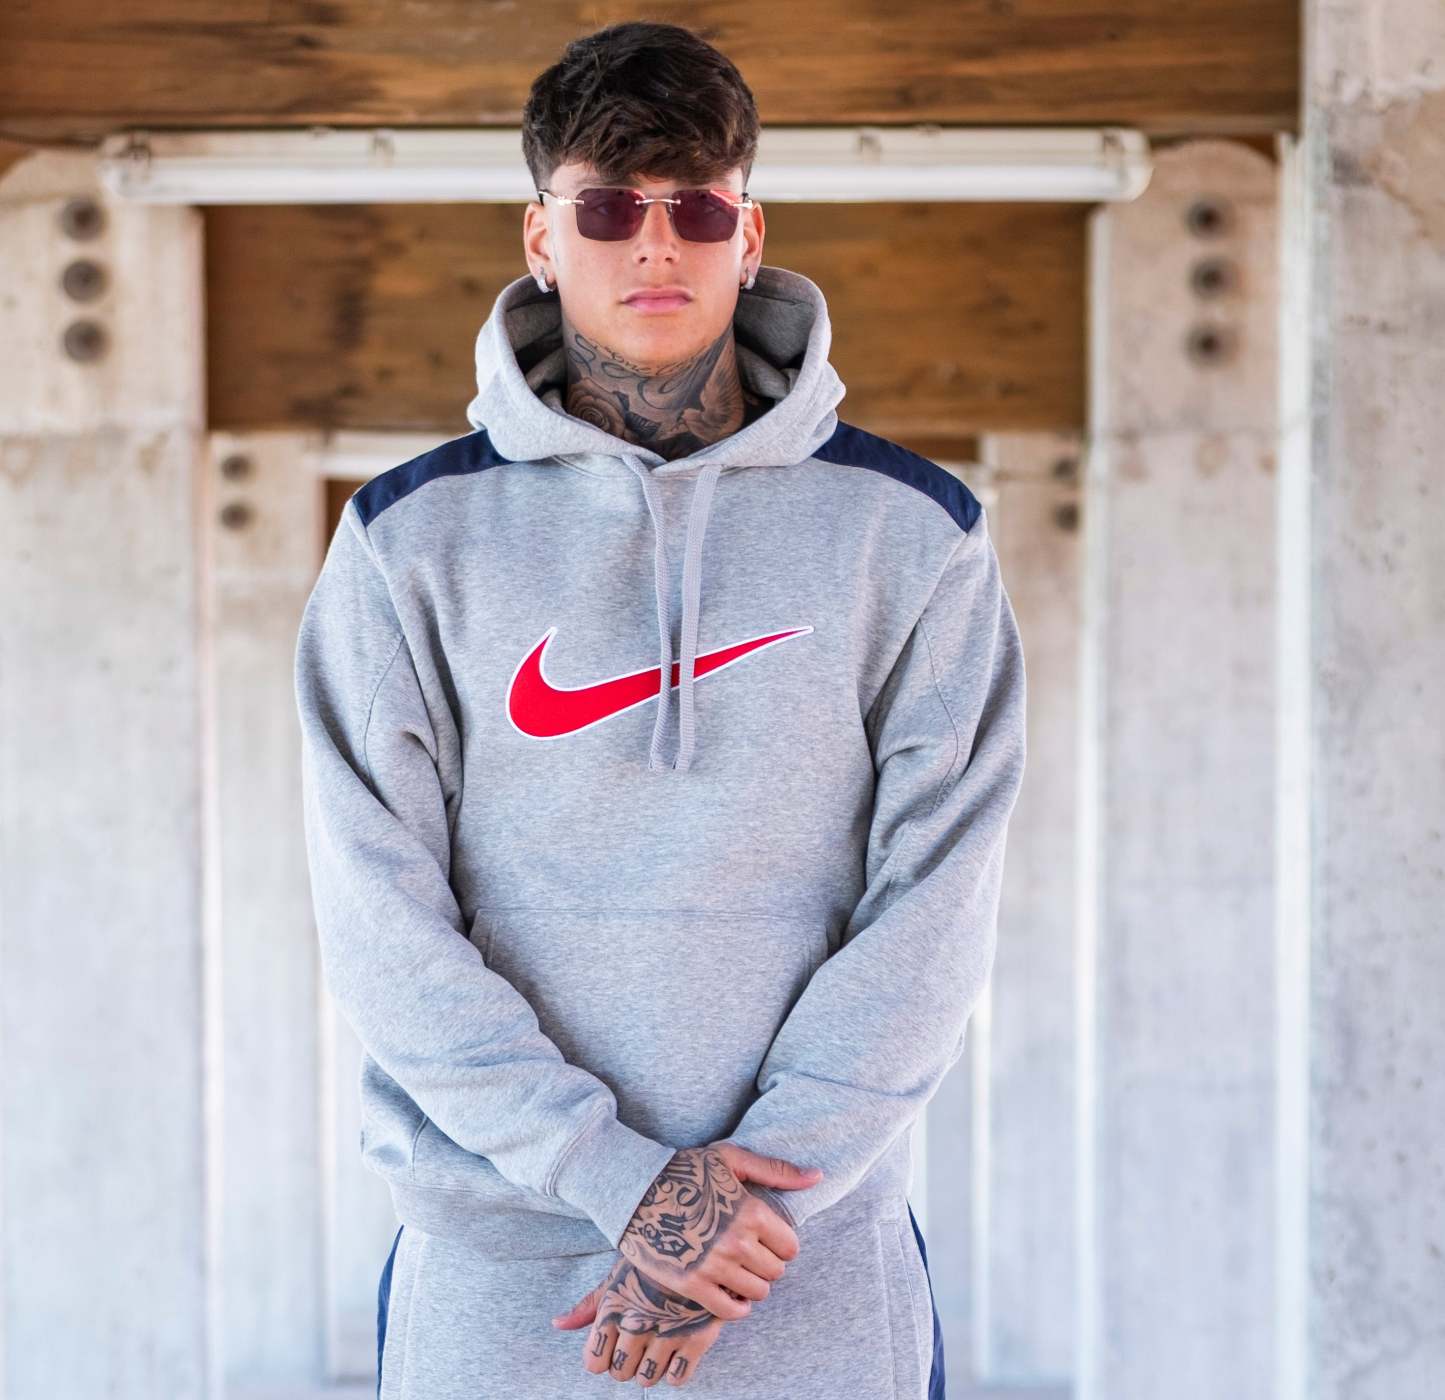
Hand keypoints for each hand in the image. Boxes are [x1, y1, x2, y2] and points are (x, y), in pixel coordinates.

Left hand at [551, 1251, 735, 1387]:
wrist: (701, 1242)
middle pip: (620, 1373)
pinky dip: (677, 1370)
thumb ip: (588, 1305)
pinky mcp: (697, 1338)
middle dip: (628, 1362)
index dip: (604, 1356)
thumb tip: (558, 1325)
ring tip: (661, 1342)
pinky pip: (678, 1378)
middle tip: (642, 1339)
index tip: (617, 1341)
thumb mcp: (618, 1275)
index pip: (594, 1363)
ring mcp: (668, 1332)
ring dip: (652, 1367)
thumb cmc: (653, 1260)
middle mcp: (637, 1323)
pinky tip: (679, 1347)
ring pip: (647, 1379)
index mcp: (613, 1308)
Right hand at [615, 1141, 821, 1319]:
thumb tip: (817, 1176)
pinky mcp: (691, 1284)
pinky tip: (728, 1293)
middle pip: (775, 1272)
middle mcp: (736, 1242)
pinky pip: (729, 1311)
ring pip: (756, 1293)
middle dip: (767, 1264)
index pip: (790, 1247)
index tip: (766, 1239)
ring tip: (738, 1271)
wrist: (635, 1189)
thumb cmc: (685, 1170)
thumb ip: (776, 1171)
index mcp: (751, 1211)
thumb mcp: (731, 1159)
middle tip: (750, 1255)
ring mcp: (714, 1266)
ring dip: (752, 1285)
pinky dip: (734, 1307)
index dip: (781, 1244)